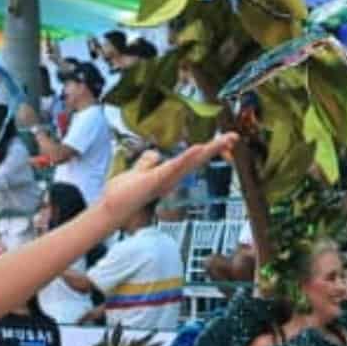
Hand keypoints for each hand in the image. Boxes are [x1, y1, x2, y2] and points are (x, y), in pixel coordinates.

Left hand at [94, 134, 235, 227]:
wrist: (111, 208)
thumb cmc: (123, 194)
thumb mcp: (139, 172)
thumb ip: (147, 162)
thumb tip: (156, 153)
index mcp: (169, 175)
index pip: (192, 159)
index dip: (209, 149)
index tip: (225, 140)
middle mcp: (171, 178)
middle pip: (197, 159)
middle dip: (216, 148)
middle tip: (234, 137)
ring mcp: (164, 180)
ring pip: (190, 162)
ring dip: (208, 150)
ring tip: (225, 139)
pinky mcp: (155, 180)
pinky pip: (173, 167)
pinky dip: (186, 158)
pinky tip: (198, 148)